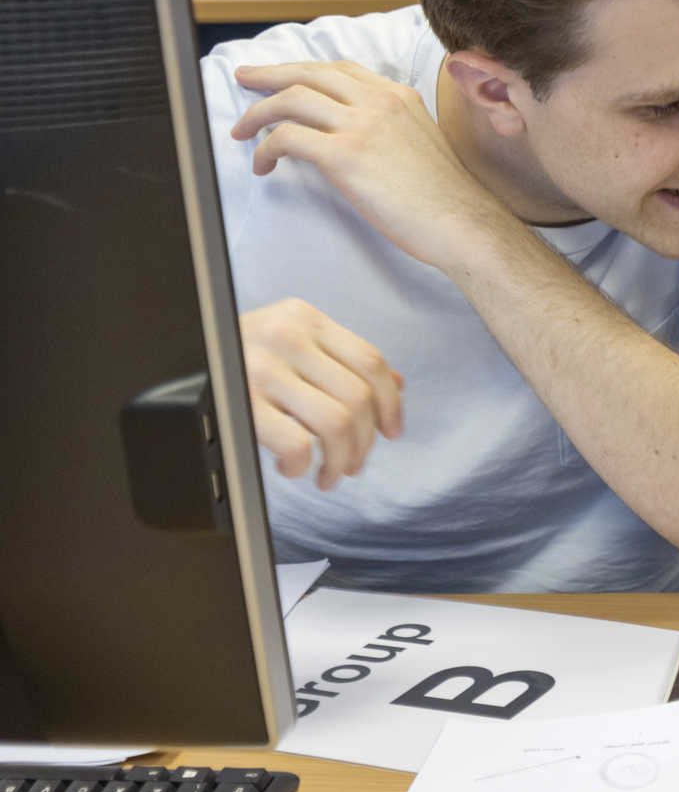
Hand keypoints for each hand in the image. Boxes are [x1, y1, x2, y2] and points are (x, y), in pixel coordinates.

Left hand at [230, 61, 511, 273]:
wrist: (462, 223)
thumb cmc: (446, 198)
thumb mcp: (422, 142)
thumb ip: (390, 127)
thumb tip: (353, 137)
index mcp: (398, 96)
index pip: (340, 70)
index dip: (304, 70)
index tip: (280, 76)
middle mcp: (379, 101)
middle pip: (309, 74)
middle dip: (269, 75)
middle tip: (244, 80)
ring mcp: (362, 125)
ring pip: (291, 100)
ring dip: (257, 114)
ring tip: (243, 132)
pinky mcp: (345, 155)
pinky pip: (286, 138)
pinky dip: (265, 149)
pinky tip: (263, 165)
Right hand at [239, 298, 403, 490]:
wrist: (170, 356)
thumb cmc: (236, 358)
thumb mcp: (289, 341)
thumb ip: (338, 357)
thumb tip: (396, 385)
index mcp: (303, 317)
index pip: (370, 361)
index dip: (390, 403)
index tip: (392, 431)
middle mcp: (285, 336)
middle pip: (358, 397)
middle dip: (364, 443)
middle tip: (352, 464)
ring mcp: (260, 367)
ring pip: (336, 423)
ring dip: (340, 460)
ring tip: (329, 473)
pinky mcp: (239, 402)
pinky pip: (296, 444)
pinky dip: (302, 465)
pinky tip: (293, 468)